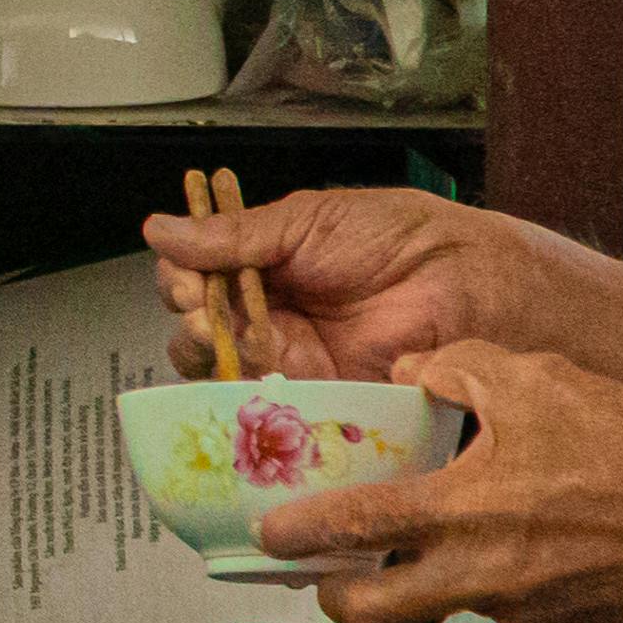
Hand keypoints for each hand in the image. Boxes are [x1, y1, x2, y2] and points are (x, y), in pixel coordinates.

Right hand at [145, 184, 576, 382]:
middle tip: (199, 306)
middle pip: (199, 324)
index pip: (199, 273)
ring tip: (214, 332)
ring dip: (203, 350)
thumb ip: (233, 234)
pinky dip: (237, 389)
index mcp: (267, 262)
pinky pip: (258, 402)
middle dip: (188, 315)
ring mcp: (289, 357)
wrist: (462, 286)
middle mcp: (273, 311)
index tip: (185, 276)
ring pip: (218, 366)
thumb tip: (159, 229)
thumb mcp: (307, 220)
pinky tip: (242, 367)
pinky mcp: (310, 395)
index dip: (181, 276)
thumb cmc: (399, 239)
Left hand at [260, 341, 622, 622]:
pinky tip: (498, 561)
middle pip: (370, 615)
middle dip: (335, 600)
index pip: (354, 531)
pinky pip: (496, 621)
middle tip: (323, 576)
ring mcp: (515, 613)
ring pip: (433, 617)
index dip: (297, 535)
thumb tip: (411, 373)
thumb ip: (456, 368)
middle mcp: (477, 574)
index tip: (265, 535)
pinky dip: (481, 596)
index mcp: (462, 510)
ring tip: (407, 560)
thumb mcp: (536, 377)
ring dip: (409, 596)